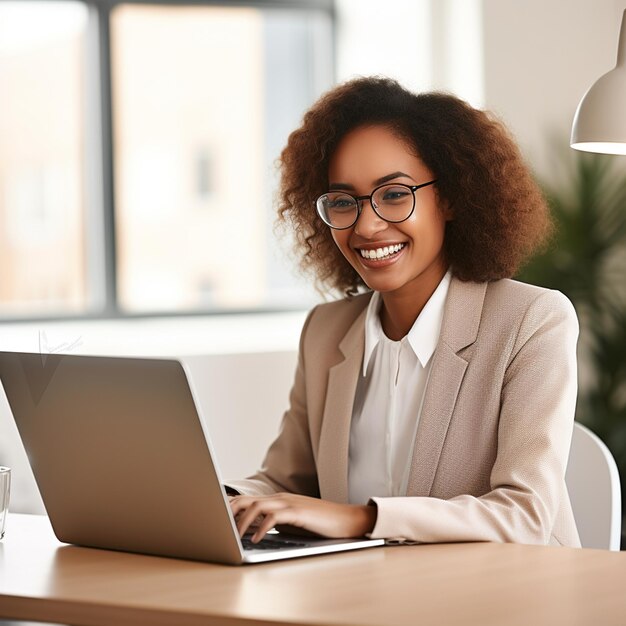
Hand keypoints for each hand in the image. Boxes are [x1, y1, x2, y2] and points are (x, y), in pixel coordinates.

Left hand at [229, 493, 376, 542]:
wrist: (345, 519)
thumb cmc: (317, 523)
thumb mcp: (290, 523)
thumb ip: (271, 523)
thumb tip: (248, 531)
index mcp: (276, 500)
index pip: (247, 499)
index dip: (229, 507)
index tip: (213, 517)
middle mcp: (280, 498)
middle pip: (247, 499)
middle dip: (229, 511)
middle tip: (215, 524)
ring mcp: (289, 503)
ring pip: (257, 505)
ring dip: (242, 520)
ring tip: (233, 535)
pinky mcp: (298, 512)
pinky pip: (274, 516)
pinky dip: (262, 527)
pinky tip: (257, 538)